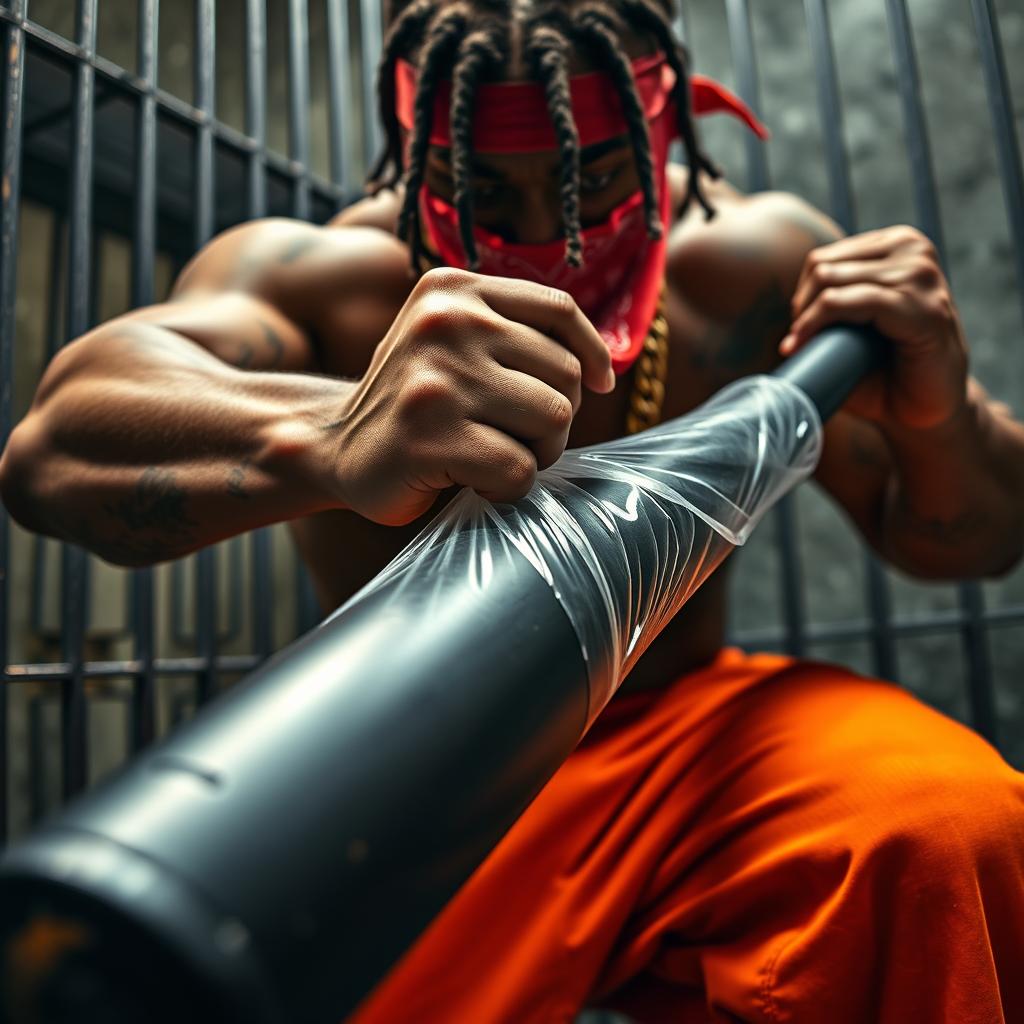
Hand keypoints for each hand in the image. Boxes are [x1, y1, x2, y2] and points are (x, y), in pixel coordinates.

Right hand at [330, 267, 614, 525]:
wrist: (333, 446)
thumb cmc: (415, 401)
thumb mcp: (452, 341)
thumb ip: (512, 332)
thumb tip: (601, 365)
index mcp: (454, 290)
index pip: (559, 308)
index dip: (593, 353)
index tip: (599, 386)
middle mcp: (446, 323)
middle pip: (565, 374)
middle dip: (554, 419)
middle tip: (513, 437)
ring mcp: (436, 380)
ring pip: (553, 420)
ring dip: (536, 454)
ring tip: (493, 455)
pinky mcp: (430, 438)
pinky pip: (519, 469)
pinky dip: (508, 488)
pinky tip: (472, 481)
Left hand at [780, 225, 967, 430]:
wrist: (923, 412)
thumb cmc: (881, 372)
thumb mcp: (850, 326)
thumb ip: (823, 302)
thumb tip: (751, 294)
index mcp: (897, 246)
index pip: (823, 258)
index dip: (801, 297)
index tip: (797, 332)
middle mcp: (913, 250)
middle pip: (822, 267)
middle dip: (801, 309)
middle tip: (800, 343)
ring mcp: (922, 277)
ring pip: (831, 282)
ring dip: (807, 320)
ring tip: (805, 348)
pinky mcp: (925, 309)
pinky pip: (855, 302)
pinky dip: (818, 324)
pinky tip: (802, 345)